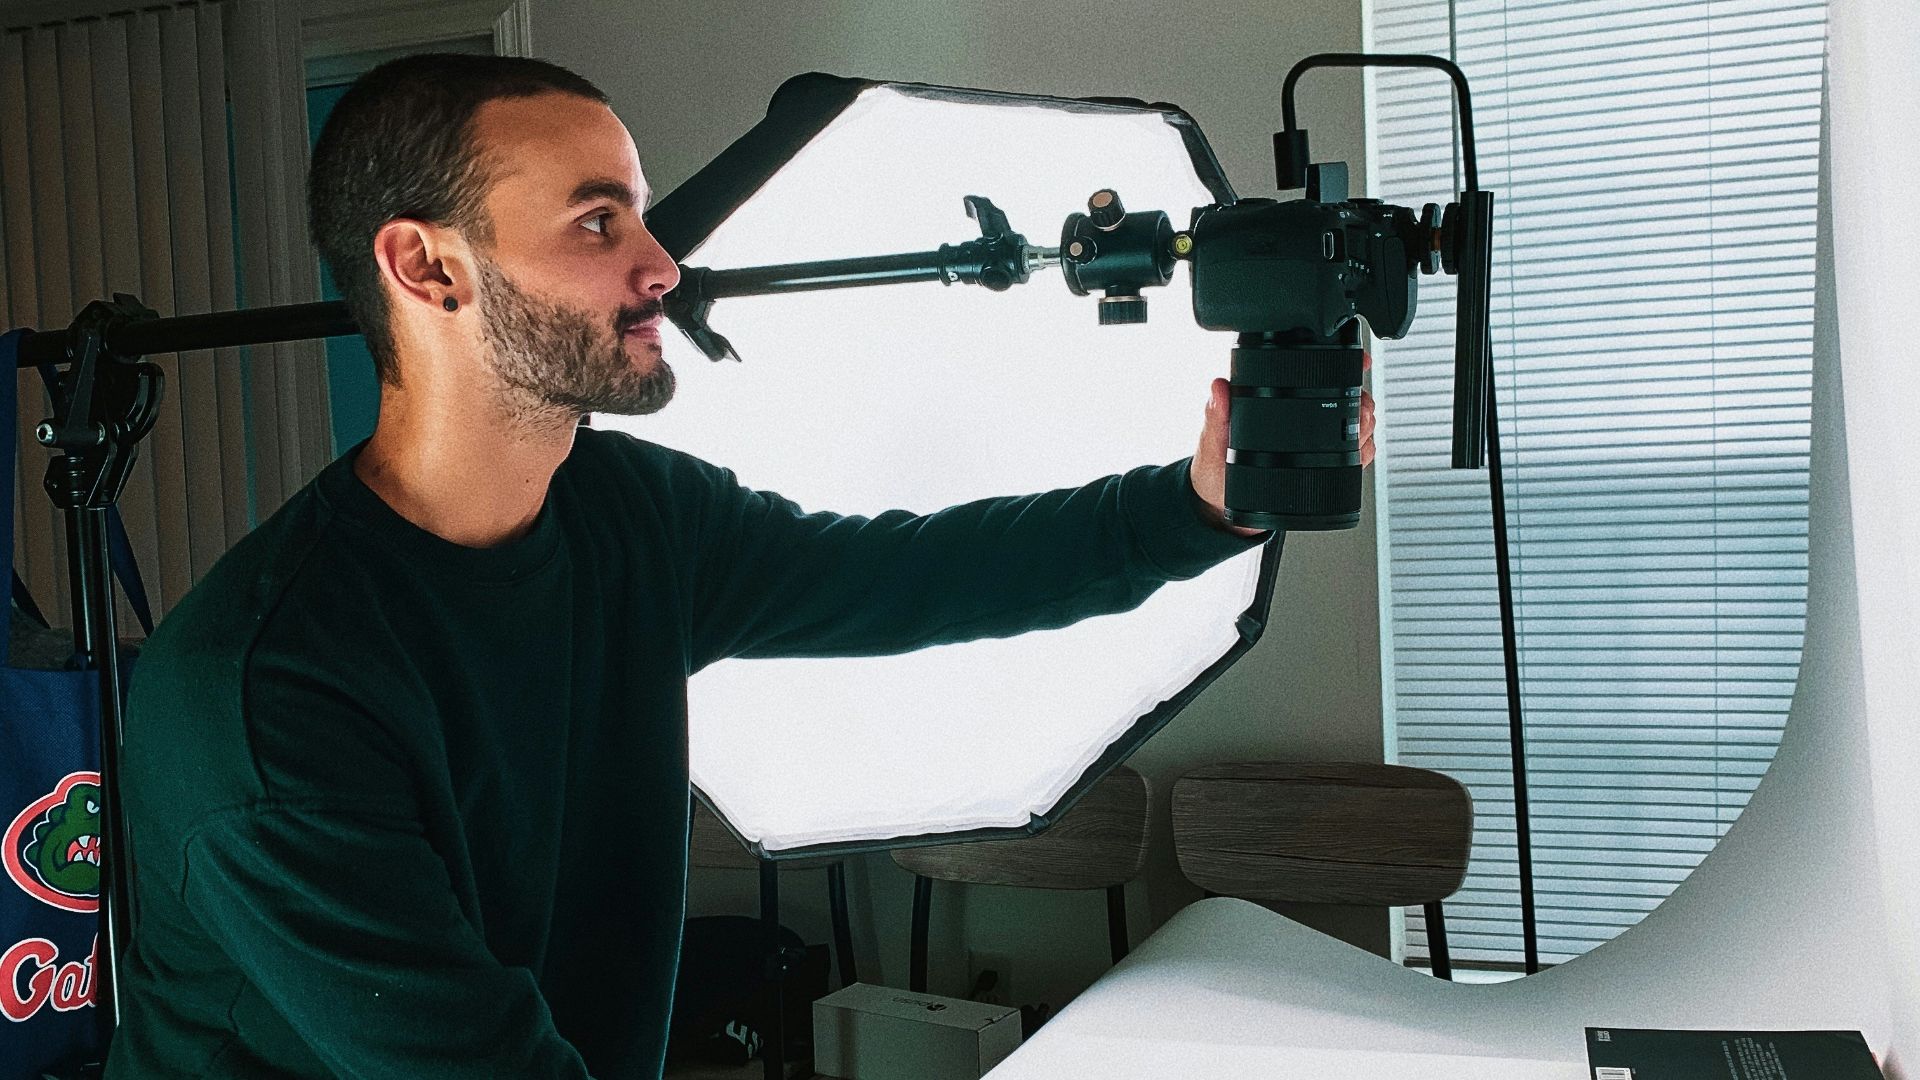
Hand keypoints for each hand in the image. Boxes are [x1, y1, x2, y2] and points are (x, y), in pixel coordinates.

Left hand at [1189, 353, 1376, 535]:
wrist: (1220, 506)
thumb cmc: (1214, 469)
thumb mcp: (1214, 441)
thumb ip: (1217, 414)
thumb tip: (1219, 387)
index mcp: (1271, 399)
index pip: (1310, 373)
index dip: (1342, 364)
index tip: (1360, 364)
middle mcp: (1294, 415)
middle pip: (1345, 396)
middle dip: (1362, 402)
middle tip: (1361, 415)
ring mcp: (1309, 439)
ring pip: (1355, 422)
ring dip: (1366, 426)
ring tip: (1359, 436)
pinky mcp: (1317, 461)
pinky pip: (1351, 451)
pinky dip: (1362, 451)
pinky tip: (1357, 454)